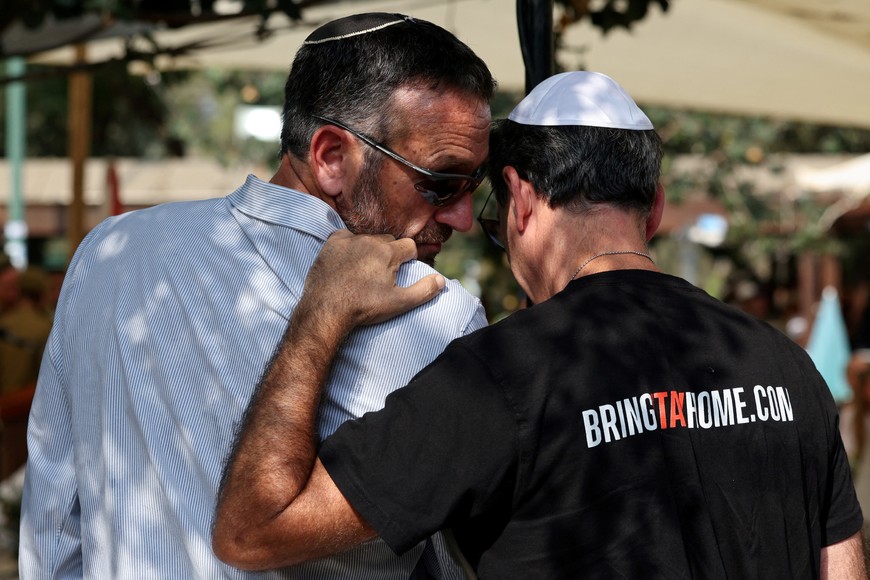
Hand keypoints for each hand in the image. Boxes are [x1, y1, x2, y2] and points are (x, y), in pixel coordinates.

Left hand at [300, 230, 445, 331]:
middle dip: (390, 253)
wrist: (326, 310)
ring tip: (364, 270)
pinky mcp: (331, 243)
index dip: (409, 259)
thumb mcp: (399, 303)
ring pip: (368, 238)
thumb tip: (441, 280)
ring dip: (370, 249)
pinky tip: (347, 261)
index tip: (402, 271)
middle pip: (388, 240)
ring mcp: (349, 239)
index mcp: (388, 252)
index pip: (409, 246)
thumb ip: (424, 290)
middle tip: (382, 274)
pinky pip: (346, 237)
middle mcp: (369, 240)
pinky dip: (349, 246)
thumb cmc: (364, 307)